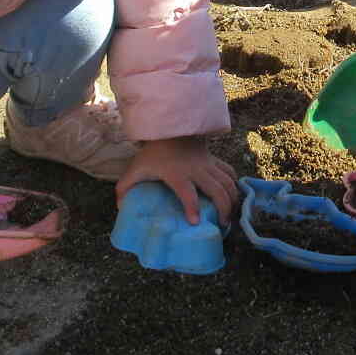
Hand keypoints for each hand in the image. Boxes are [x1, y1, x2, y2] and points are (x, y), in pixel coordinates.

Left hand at [115, 137, 237, 223]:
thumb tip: (121, 208)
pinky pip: (229, 172)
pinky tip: (234, 197)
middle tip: (223, 225)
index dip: (192, 208)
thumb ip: (125, 188)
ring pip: (227, 182)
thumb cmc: (151, 154)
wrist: (168, 129)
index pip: (187, 192)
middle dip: (224, 208)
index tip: (195, 222)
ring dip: (233, 200)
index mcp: (176, 174)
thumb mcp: (134, 169)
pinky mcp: (213, 160)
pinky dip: (234, 185)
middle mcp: (195, 169)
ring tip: (231, 216)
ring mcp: (207, 164)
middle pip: (217, 189)